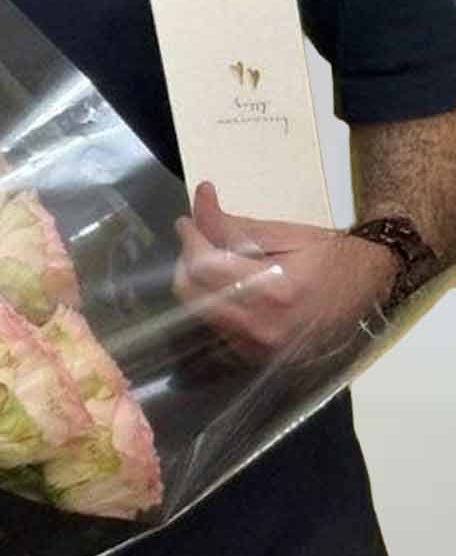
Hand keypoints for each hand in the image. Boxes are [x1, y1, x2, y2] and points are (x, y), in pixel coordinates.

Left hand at [173, 182, 395, 364]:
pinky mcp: (260, 356)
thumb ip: (232, 223)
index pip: (205, 267)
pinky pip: (217, 328)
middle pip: (193, 294)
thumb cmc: (328, 254)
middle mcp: (266, 327)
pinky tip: (224, 284)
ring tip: (211, 257)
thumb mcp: (281, 232)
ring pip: (199, 313)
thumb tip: (199, 199)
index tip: (186, 221)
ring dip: (195, 282)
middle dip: (187, 260)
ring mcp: (262, 348)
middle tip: (196, 237)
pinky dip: (212, 303)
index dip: (189, 239)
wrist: (368, 286)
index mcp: (275, 291)